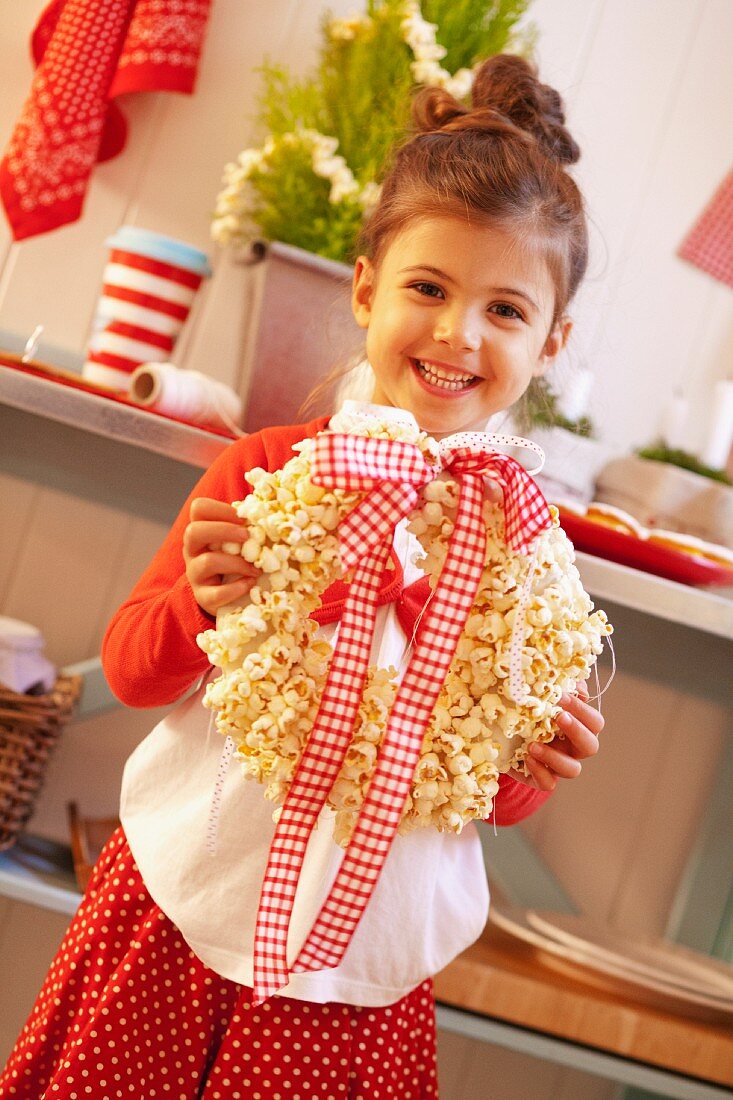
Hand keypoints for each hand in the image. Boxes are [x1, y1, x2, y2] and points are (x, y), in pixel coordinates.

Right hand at [183, 497, 258, 615]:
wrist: (229, 594)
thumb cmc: (239, 558)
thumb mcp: (239, 540)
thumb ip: (248, 527)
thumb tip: (269, 515)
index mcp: (202, 530)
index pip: (199, 509)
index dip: (221, 509)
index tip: (243, 518)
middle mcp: (193, 550)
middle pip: (193, 531)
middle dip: (223, 531)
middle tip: (247, 537)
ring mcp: (195, 574)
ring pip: (207, 562)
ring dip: (237, 564)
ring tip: (256, 569)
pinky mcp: (203, 597)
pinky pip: (216, 593)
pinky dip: (236, 588)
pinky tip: (251, 584)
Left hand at [511, 682, 603, 791]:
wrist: (501, 735)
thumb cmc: (526, 711)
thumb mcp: (540, 696)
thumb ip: (560, 687)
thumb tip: (574, 683)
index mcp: (577, 726)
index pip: (595, 722)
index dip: (582, 710)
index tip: (561, 696)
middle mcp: (572, 747)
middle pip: (591, 746)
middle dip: (577, 731)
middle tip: (559, 717)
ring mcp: (558, 765)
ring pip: (573, 770)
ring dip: (555, 757)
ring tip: (532, 745)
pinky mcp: (540, 778)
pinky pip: (548, 784)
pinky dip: (540, 772)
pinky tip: (526, 758)